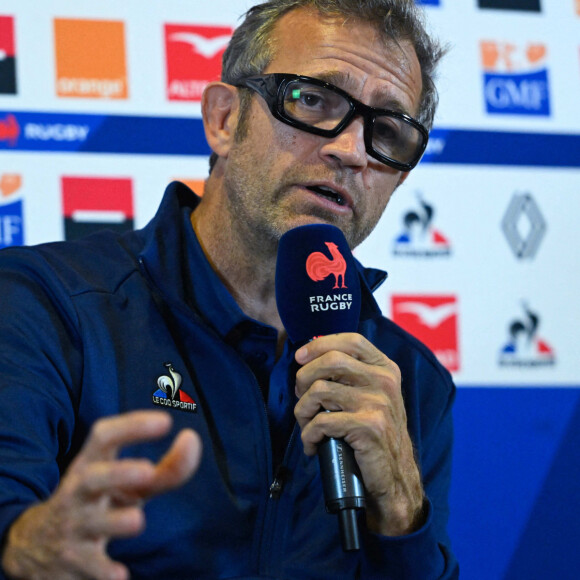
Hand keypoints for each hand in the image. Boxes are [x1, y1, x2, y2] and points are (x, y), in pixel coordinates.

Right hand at [2, 410, 201, 579]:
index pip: (105, 436)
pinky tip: (120, 575)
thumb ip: (167, 468)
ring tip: (137, 521)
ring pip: (90, 523)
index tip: (165, 421)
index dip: (133, 425)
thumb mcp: (130, 485)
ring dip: (114, 522)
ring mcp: (73, 527)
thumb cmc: (100, 503)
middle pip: (92, 477)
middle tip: (147, 471)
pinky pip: (87, 566)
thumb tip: (192, 440)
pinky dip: (102, 572)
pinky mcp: (72, 562)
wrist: (37, 547)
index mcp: (92, 464)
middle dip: (118, 473)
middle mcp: (79, 492)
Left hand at [294, 333, 424, 536]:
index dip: (320, 344)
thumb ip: (350, 375)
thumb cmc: (373, 434)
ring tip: (305, 425)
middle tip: (300, 396)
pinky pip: (321, 422)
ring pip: (319, 391)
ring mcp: (378, 403)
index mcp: (385, 369)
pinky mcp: (369, 427)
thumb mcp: (371, 396)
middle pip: (330, 361)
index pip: (351, 341)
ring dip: (302, 411)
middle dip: (304, 377)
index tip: (300, 357)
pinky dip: (308, 435)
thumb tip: (310, 357)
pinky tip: (313, 445)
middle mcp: (384, 381)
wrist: (395, 477)